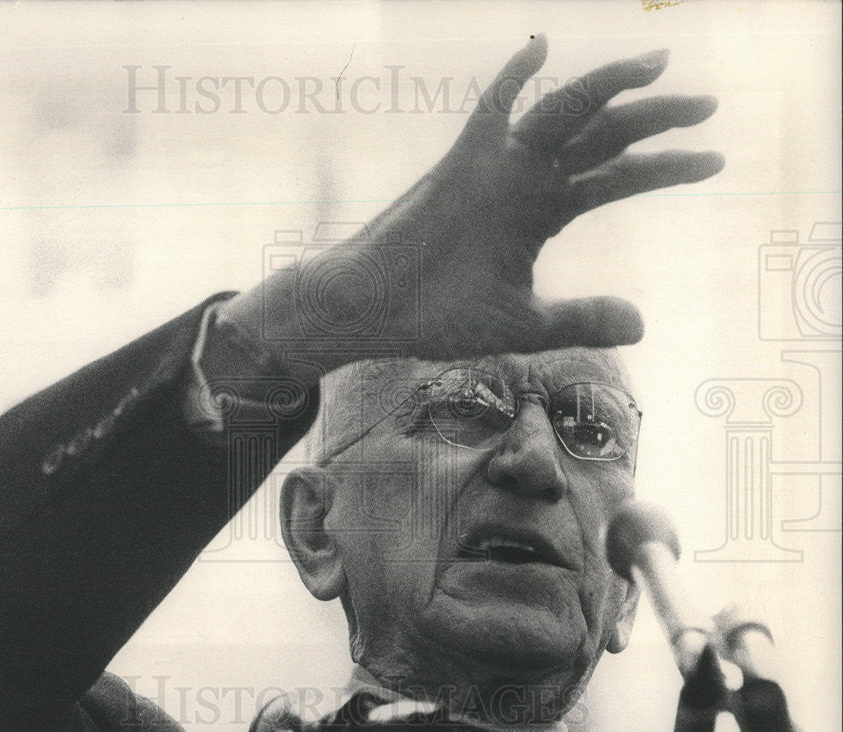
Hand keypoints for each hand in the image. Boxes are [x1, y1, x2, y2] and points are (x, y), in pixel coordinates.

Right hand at [355, 34, 722, 356]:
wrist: (376, 312)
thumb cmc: (439, 317)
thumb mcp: (524, 325)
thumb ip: (579, 319)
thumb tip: (642, 324)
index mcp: (543, 212)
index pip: (614, 177)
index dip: (664, 168)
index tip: (713, 160)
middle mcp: (527, 180)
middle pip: (604, 136)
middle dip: (657, 119)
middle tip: (707, 105)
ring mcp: (497, 167)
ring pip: (564, 114)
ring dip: (610, 88)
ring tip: (658, 65)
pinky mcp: (461, 163)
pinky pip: (491, 110)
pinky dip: (513, 79)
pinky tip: (540, 47)